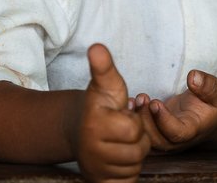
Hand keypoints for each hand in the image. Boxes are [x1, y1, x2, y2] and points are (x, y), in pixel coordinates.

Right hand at [77, 44, 149, 182]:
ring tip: (121, 142)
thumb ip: (104, 67)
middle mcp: (91, 150)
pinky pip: (127, 182)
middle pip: (138, 150)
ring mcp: (95, 169)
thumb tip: (97, 46)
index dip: (134, 120)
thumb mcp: (104, 85)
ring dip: (134, 154)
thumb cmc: (99, 105)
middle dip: (137, 138)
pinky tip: (119, 159)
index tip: (123, 114)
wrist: (78, 131)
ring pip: (135, 166)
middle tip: (123, 129)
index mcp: (94, 123)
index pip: (134, 129)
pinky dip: (128, 172)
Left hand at [133, 69, 216, 152]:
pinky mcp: (155, 132)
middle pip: (158, 140)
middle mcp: (177, 140)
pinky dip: (133, 120)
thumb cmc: (212, 104)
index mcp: (193, 130)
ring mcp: (165, 138)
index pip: (177, 133)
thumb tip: (193, 77)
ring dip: (138, 120)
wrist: (210, 118)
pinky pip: (141, 134)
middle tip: (142, 98)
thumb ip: (207, 85)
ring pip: (147, 139)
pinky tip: (129, 103)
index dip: (164, 120)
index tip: (155, 103)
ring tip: (134, 100)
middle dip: (146, 120)